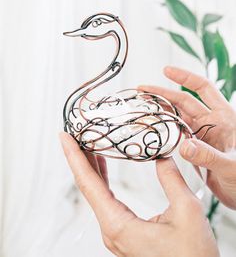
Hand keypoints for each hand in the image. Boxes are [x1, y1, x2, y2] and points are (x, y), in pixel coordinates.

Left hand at [60, 132, 217, 256]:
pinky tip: (103, 168)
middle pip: (88, 187)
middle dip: (79, 158)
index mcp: (119, 225)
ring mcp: (116, 232)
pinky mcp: (123, 232)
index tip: (65, 139)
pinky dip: (102, 180)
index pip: (88, 184)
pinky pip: (105, 201)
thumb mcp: (187, 212)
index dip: (74, 157)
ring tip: (88, 144)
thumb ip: (172, 179)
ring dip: (91, 167)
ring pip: (96, 193)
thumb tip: (163, 156)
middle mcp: (112, 230)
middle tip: (75, 134)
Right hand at [139, 66, 235, 208]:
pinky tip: (154, 127)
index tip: (166, 70)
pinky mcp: (196, 150)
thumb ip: (208, 156)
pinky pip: (178, 135)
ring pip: (179, 117)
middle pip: (184, 102)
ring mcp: (203, 136)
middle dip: (163, 94)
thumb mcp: (231, 166)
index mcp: (224, 117)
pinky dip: (165, 129)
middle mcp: (212, 123)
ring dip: (162, 110)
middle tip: (143, 90)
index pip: (203, 88)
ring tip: (144, 105)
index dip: (185, 78)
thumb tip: (184, 146)